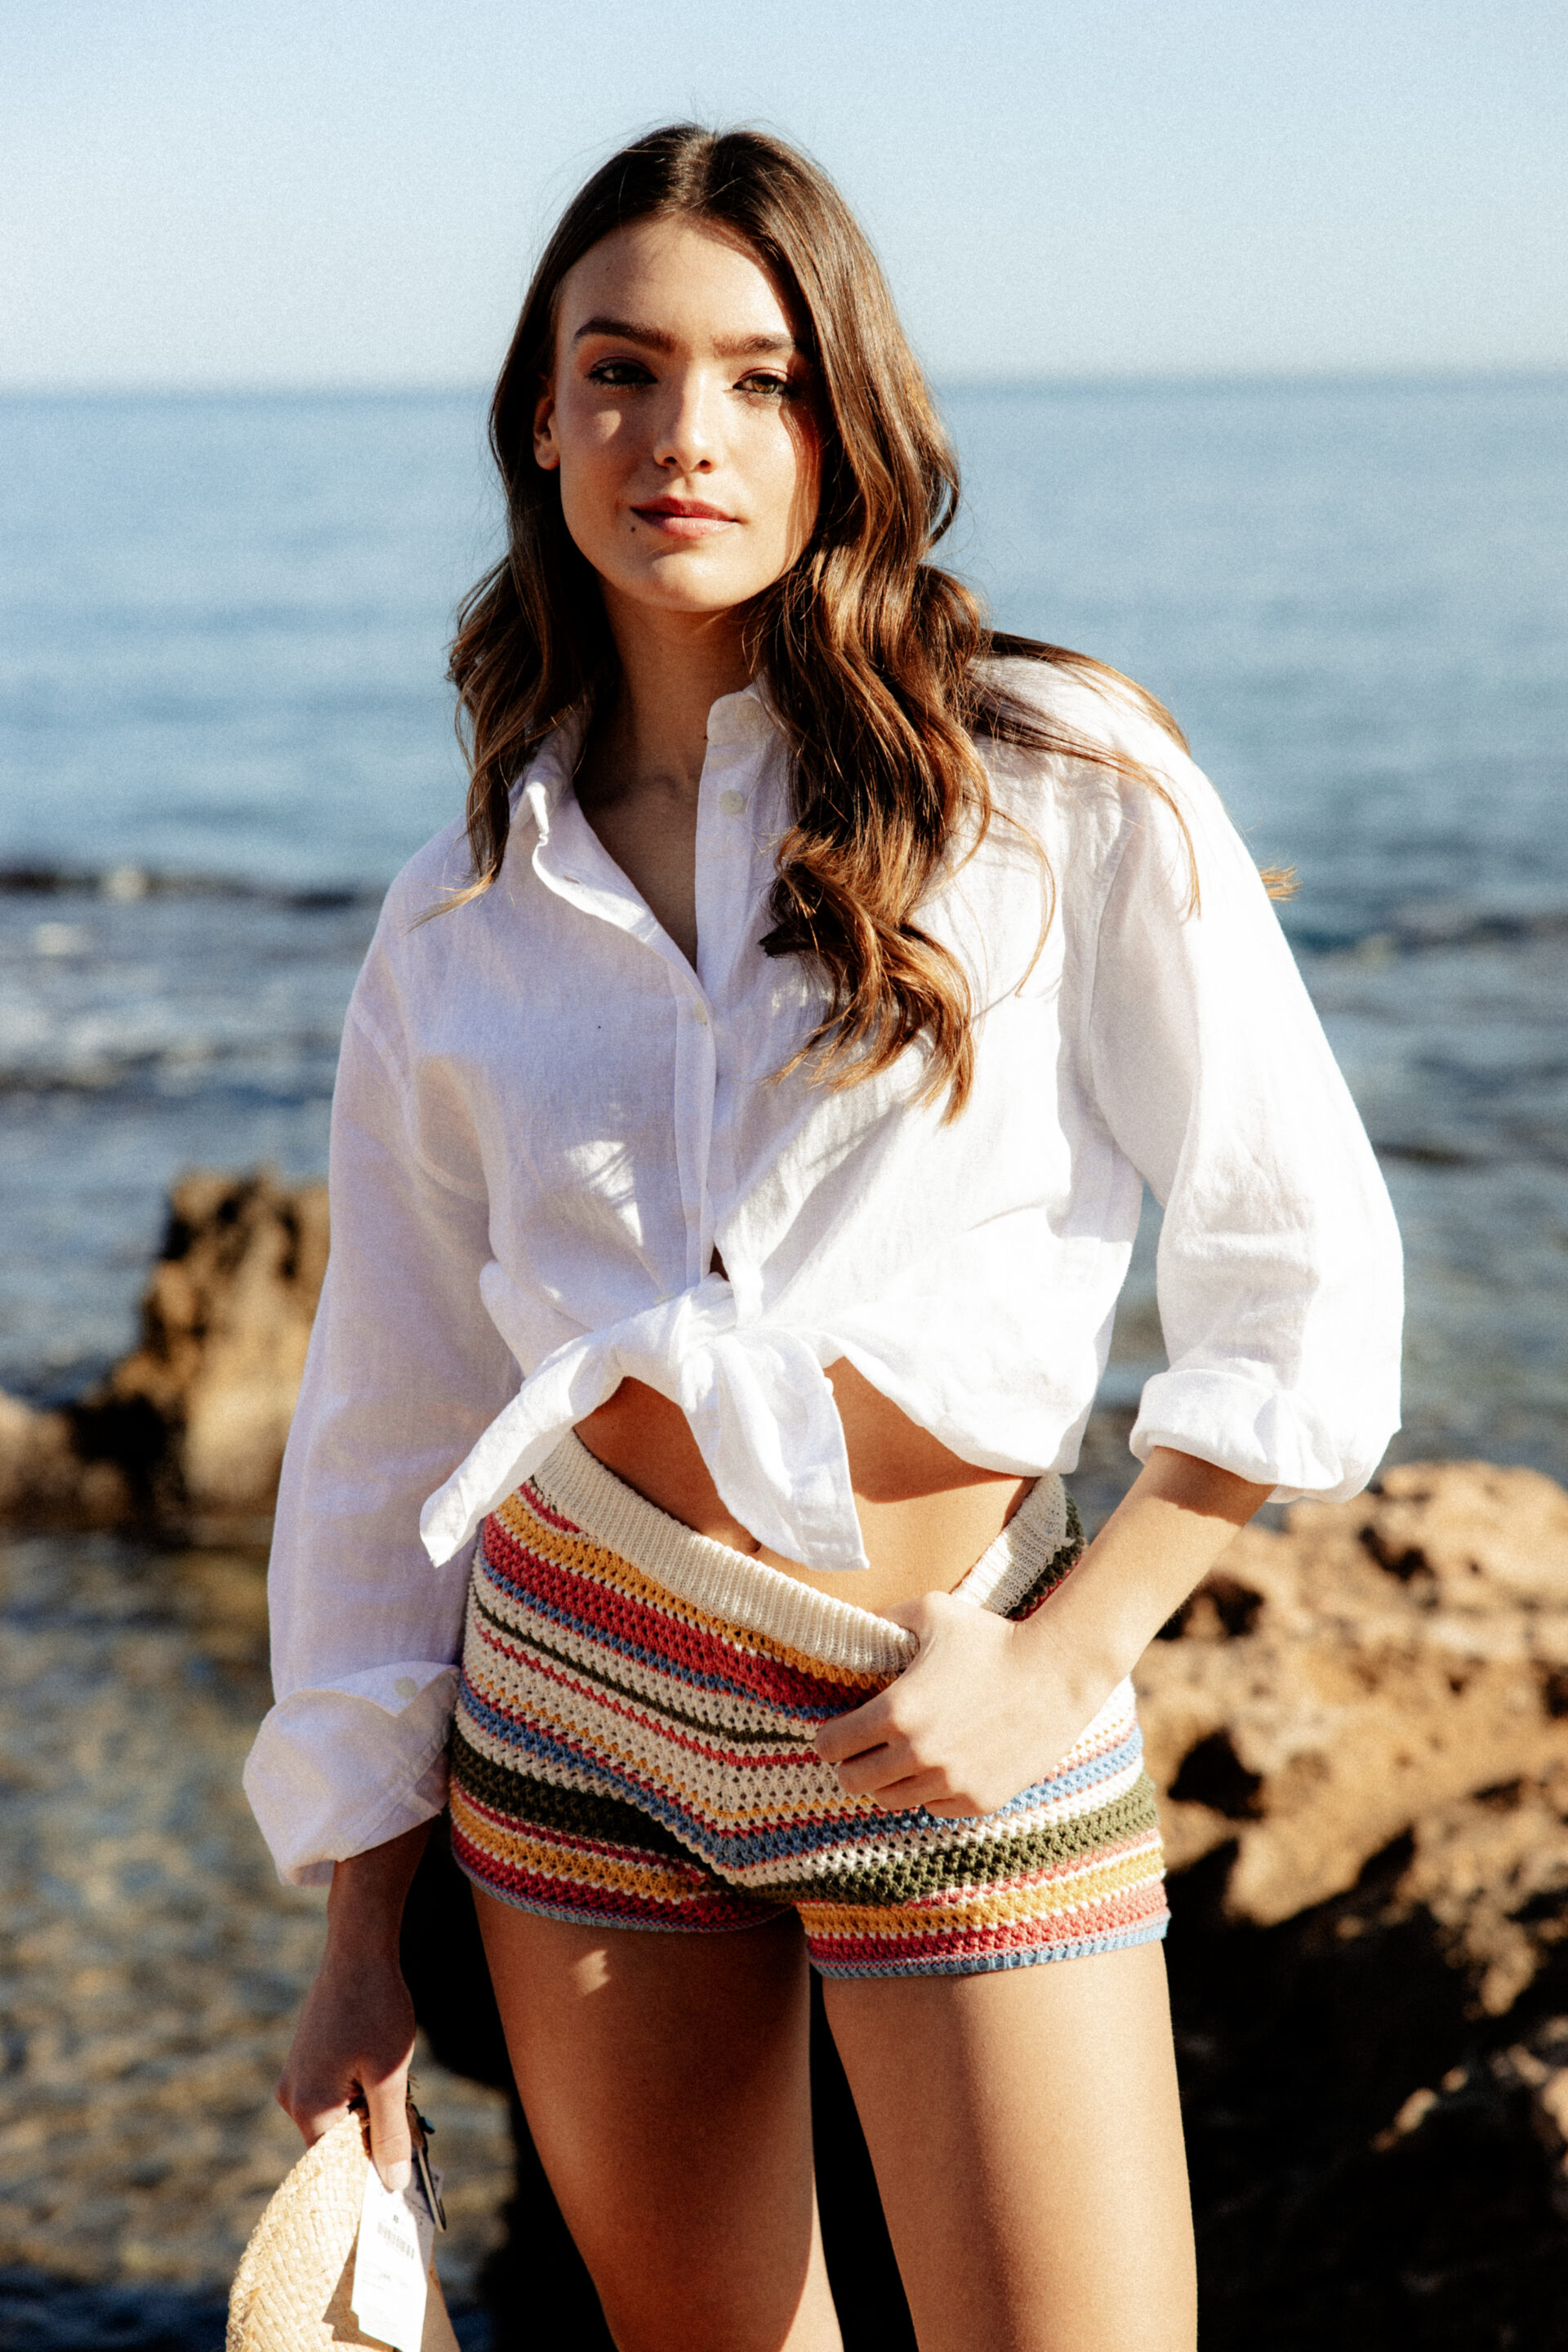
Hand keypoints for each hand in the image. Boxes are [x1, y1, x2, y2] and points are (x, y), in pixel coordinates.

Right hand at [277, 1946, 416, 2189]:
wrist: (358, 1950)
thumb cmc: (376, 2009)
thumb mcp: (391, 2077)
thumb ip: (391, 2133)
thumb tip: (392, 2183)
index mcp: (310, 2108)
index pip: (337, 2167)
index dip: (370, 2172)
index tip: (401, 2175)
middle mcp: (293, 2097)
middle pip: (339, 2141)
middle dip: (375, 2135)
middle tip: (412, 2116)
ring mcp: (297, 2076)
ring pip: (340, 2116)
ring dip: (372, 2110)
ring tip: (397, 2079)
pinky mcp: (307, 2059)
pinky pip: (335, 2093)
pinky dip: (362, 2090)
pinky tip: (383, 2065)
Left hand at [812, 1589, 1107, 1819]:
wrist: (1058, 1672)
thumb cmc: (992, 1637)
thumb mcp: (932, 1611)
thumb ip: (885, 1617)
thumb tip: (853, 1624)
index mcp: (896, 1711)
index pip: (831, 1746)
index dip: (828, 1738)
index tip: (836, 1731)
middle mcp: (917, 1754)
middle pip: (852, 1781)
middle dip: (851, 1764)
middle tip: (862, 1749)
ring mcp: (949, 1781)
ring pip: (890, 1800)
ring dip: (888, 1781)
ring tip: (898, 1759)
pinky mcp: (979, 1800)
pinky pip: (934, 1807)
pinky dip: (929, 1791)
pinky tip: (940, 1765)